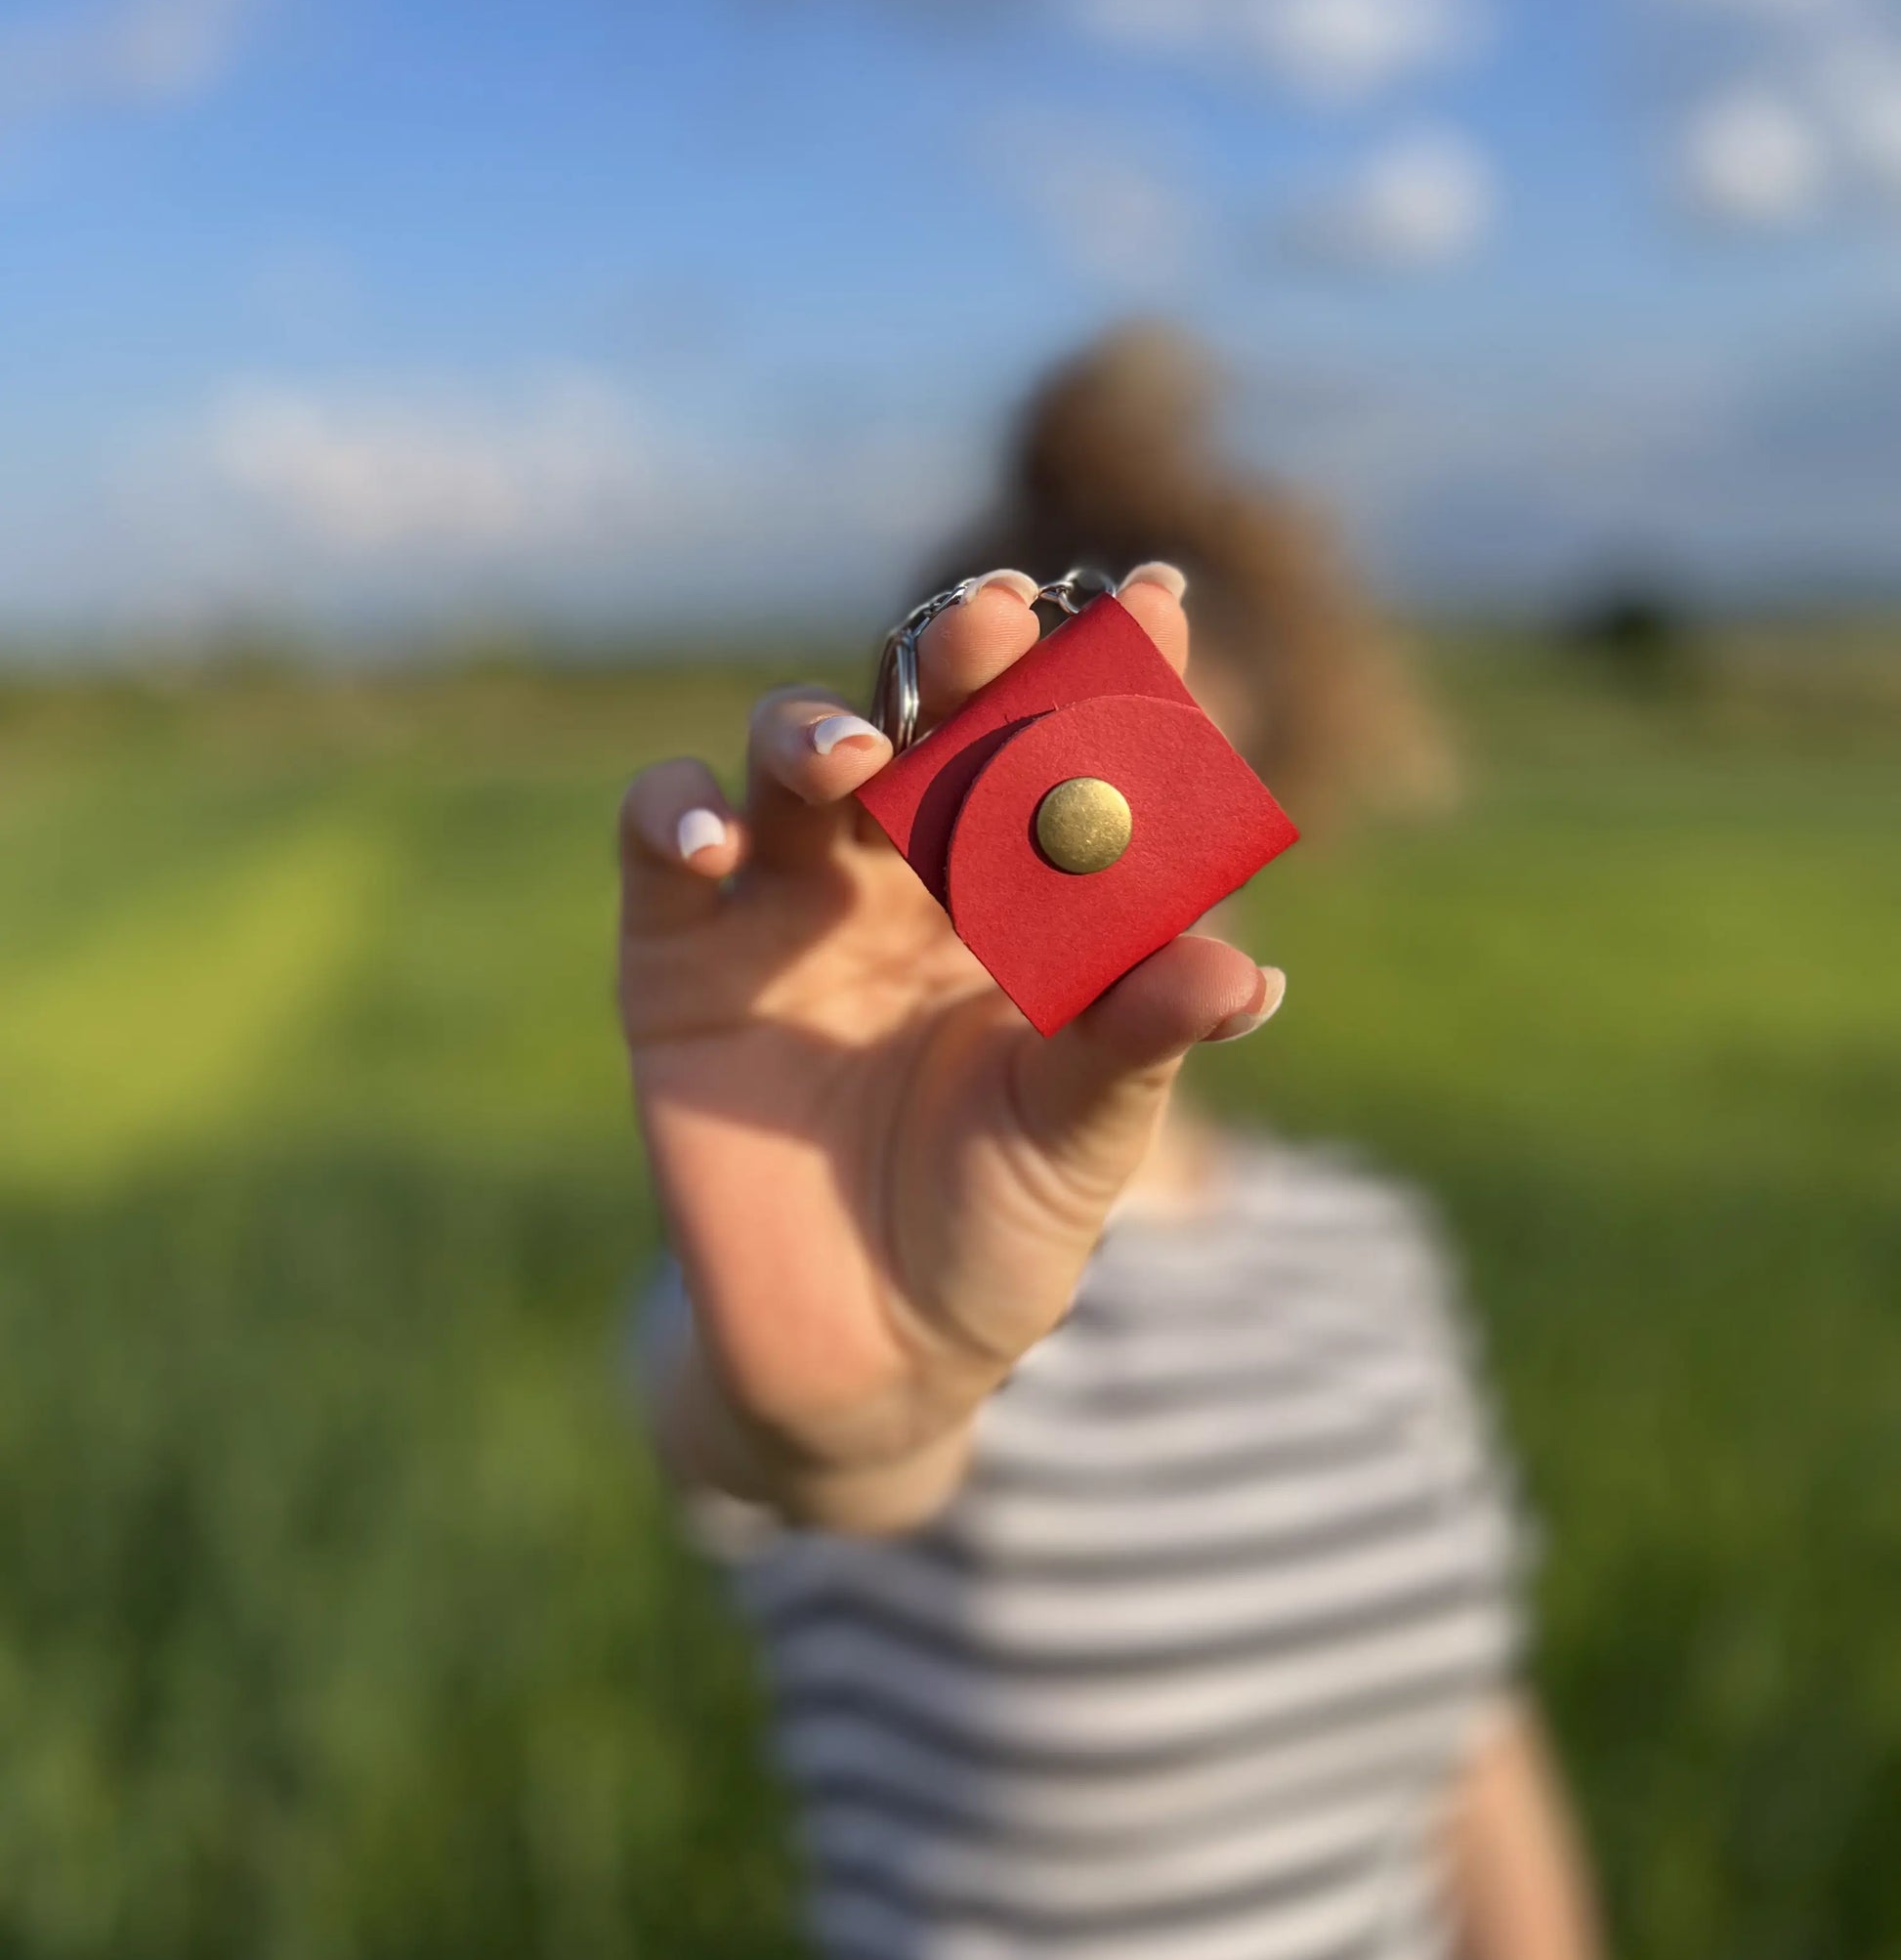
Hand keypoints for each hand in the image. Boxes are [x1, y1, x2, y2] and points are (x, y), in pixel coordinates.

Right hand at [619, 569, 1282, 1529]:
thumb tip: (1243, 973)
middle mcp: (905, 872)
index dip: (1112, 676)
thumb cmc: (997, 1228)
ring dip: (816, 731)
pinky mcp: (677, 958)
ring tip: (856, 754)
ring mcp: (788, 904)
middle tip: (991, 617)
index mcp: (1021, 893)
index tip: (1162, 601)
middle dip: (961, 665)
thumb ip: (1138, 1046)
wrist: (865, 1358)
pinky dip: (675, 816)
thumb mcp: (1078, 1142)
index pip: (1070, 756)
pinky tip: (714, 839)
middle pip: (928, 726)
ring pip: (792, 760)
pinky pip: (660, 845)